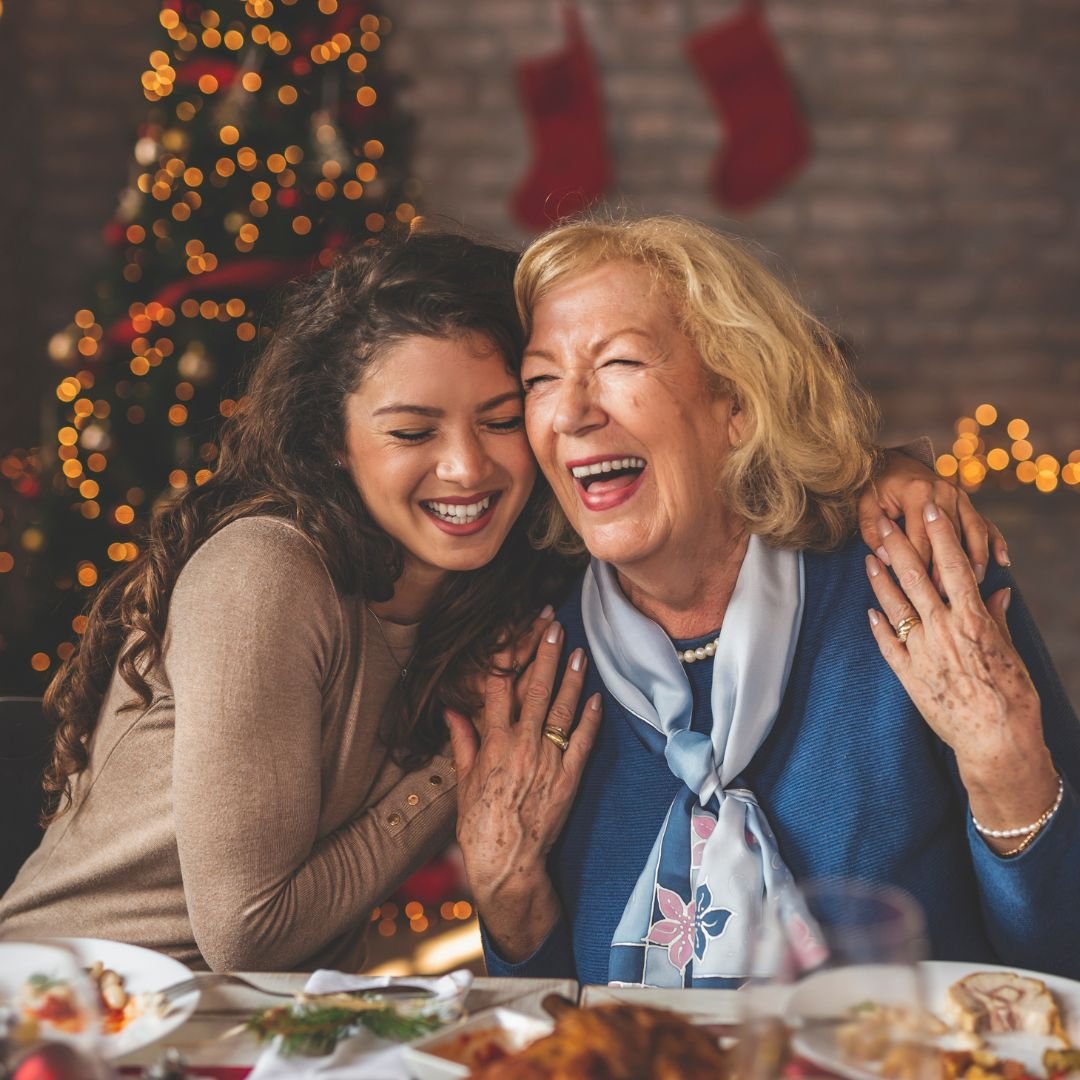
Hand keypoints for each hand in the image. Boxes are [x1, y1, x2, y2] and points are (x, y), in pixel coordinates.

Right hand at [446, 621, 601, 960]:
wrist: (508, 862)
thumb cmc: (480, 824)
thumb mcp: (465, 781)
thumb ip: (463, 741)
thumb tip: (452, 710)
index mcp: (493, 743)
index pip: (499, 687)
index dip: (507, 655)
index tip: (514, 632)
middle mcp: (522, 745)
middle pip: (535, 689)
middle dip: (545, 654)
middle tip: (553, 625)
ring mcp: (549, 760)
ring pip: (562, 709)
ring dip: (571, 677)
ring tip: (578, 651)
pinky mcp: (569, 777)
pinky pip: (583, 740)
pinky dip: (590, 717)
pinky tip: (596, 696)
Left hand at [858, 448, 1008, 584]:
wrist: (894, 462)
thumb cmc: (877, 488)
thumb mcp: (866, 505)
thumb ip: (872, 531)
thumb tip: (887, 558)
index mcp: (916, 493)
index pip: (920, 538)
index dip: (920, 566)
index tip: (920, 590)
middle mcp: (943, 493)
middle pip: (950, 538)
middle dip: (948, 568)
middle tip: (946, 596)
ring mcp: (959, 496)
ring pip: (974, 531)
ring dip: (976, 559)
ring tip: (976, 582)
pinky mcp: (967, 502)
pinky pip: (985, 523)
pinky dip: (995, 542)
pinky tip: (1002, 560)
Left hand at [865, 504, 1057, 850]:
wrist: (997, 741)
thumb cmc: (1013, 697)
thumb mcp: (1010, 651)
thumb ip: (998, 618)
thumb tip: (997, 590)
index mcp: (973, 619)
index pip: (953, 566)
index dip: (941, 534)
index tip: (931, 509)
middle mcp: (943, 630)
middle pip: (915, 577)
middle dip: (897, 546)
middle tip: (882, 521)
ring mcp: (922, 652)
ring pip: (894, 606)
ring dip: (879, 579)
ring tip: (867, 557)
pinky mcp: (908, 675)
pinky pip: (887, 644)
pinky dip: (878, 624)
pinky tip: (869, 608)